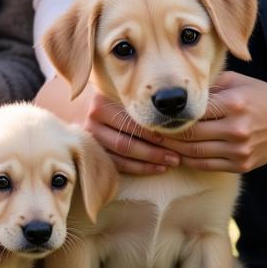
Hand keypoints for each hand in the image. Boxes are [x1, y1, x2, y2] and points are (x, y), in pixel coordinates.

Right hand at [34, 74, 175, 175]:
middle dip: (155, 149)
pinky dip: (140, 168)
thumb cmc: (119, 106)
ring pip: (123, 154)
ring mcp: (90, 140)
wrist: (89, 116)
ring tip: (171, 162)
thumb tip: (176, 106)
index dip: (154, 131)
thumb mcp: (125, 99)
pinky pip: (118, 166)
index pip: (130, 121)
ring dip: (150, 160)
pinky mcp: (93, 155)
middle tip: (177, 156)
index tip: (177, 136)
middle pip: (126, 140)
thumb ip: (141, 103)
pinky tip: (157, 168)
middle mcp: (91, 122)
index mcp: (99, 104)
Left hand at [158, 71, 266, 171]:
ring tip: (153, 144)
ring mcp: (240, 150)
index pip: (192, 111)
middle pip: (189, 134)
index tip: (151, 113)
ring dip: (171, 150)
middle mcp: (237, 128)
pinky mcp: (242, 165)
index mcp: (234, 103)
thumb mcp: (237, 81)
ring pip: (194, 153)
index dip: (168, 114)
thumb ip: (209, 86)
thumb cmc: (261, 96)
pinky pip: (206, 165)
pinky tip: (174, 154)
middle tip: (144, 131)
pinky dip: (187, 160)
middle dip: (164, 134)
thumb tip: (175, 91)